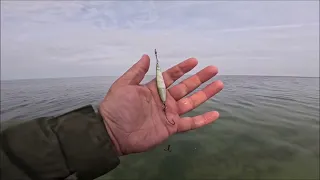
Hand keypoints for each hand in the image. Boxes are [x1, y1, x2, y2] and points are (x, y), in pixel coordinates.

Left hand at [99, 55, 223, 155]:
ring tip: (219, 84)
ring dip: (206, 94)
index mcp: (153, 89)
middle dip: (200, 78)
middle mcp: (164, 100)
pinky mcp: (172, 128)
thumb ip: (137, 72)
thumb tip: (146, 56)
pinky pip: (191, 123)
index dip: (183, 68)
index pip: (171, 76)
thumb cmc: (118, 107)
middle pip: (186, 87)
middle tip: (214, 69)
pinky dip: (203, 120)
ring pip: (192, 102)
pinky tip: (215, 114)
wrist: (114, 132)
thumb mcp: (124, 85)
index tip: (195, 61)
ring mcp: (169, 114)